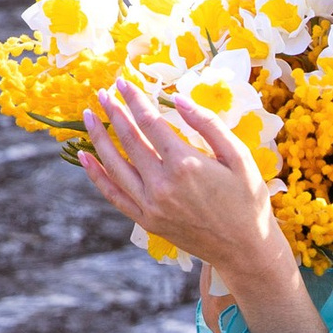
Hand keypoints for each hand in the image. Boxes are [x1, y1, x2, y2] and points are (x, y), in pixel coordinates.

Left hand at [81, 85, 268, 267]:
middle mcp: (163, 184)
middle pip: (130, 140)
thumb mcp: (239, 156)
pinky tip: (84, 156)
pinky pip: (114, 195)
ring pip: (115, 165)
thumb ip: (208, 124)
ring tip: (88, 116)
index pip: (151, 122)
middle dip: (115, 112)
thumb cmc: (248, 199)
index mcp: (186, 164)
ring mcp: (151, 205)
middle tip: (103, 92)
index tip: (123, 82)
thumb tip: (178, 97)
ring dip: (99, 137)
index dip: (135, 99)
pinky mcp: (147, 221)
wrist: (246, 250)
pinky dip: (96, 175)